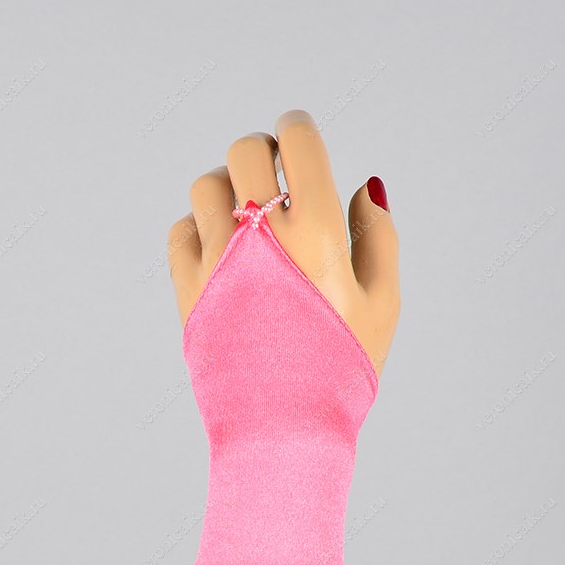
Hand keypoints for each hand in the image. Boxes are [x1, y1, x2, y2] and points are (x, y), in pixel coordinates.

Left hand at [166, 108, 399, 378]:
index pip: (297, 143)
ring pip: (205, 188)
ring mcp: (217, 263)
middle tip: (274, 175)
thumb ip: (379, 237)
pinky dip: (199, 228)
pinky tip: (223, 250)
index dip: (298, 130)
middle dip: (262, 154)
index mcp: (317, 232)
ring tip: (246, 217)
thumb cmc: (341, 373)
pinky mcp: (188, 292)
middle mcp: (261, 237)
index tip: (298, 140)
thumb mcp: (383, 306)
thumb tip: (363, 188)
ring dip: (227, 189)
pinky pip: (181, 232)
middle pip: (244, 153)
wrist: (284, 433)